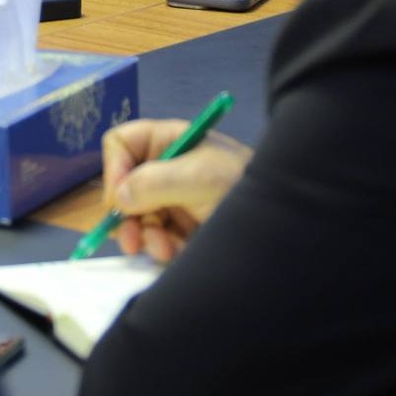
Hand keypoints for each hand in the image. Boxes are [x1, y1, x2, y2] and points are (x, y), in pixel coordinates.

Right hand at [102, 119, 251, 263]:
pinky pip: (153, 237)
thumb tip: (119, 198)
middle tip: (131, 239)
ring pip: (135, 217)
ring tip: (162, 249)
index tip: (121, 197)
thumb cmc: (241, 186)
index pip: (122, 144)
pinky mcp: (180, 227)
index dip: (115, 167)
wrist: (280, 226)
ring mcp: (171, 199)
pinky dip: (159, 248)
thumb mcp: (198, 177)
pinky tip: (172, 253)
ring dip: (143, 236)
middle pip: (123, 186)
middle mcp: (165, 168)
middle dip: (126, 215)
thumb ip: (154, 182)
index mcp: (168, 141)